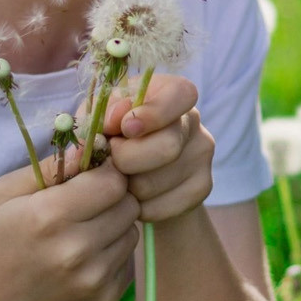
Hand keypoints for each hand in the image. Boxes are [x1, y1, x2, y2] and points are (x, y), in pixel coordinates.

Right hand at [0, 160, 139, 300]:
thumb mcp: (4, 192)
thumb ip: (49, 167)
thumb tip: (90, 146)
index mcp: (49, 216)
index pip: (113, 181)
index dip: (105, 173)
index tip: (91, 176)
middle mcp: (76, 250)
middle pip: (128, 206)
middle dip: (112, 198)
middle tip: (88, 204)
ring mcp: (92, 282)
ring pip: (131, 235)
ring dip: (114, 228)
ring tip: (83, 232)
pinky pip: (126, 266)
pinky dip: (111, 257)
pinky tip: (83, 260)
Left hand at [100, 75, 214, 224]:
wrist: (129, 171)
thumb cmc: (109, 133)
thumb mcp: (98, 118)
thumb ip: (100, 116)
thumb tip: (113, 123)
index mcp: (170, 92)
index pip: (181, 94)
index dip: (154, 113)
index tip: (126, 128)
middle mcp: (192, 120)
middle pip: (169, 145)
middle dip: (128, 159)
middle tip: (110, 161)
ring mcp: (201, 154)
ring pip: (160, 181)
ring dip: (128, 186)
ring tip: (118, 179)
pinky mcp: (202, 186)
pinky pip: (164, 206)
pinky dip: (139, 207)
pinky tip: (132, 196)